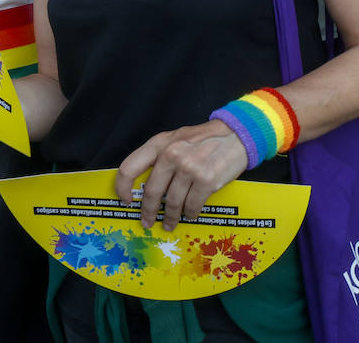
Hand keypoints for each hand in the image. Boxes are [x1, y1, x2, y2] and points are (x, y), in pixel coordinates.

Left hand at [116, 121, 248, 230]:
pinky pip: (192, 206)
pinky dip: (190, 214)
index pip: (129, 167)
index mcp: (159, 144)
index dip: (122, 187)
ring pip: (172, 202)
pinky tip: (190, 214)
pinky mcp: (205, 181)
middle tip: (147, 222)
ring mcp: (188, 168)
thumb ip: (159, 155)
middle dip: (148, 211)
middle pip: (151, 192)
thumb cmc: (204, 139)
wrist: (236, 135)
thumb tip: (145, 183)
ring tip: (170, 223)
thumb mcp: (176, 138)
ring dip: (170, 217)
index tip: (126, 200)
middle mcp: (171, 155)